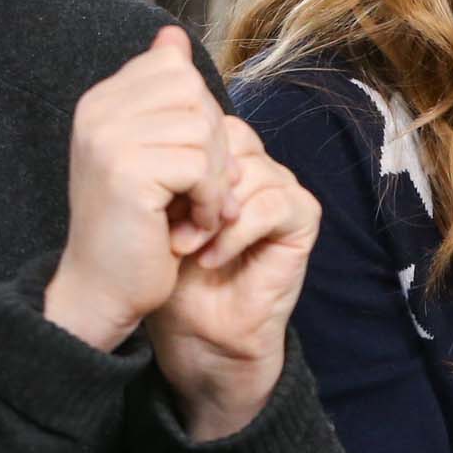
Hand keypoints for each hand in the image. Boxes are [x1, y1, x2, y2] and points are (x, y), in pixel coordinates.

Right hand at [46, 28, 227, 349]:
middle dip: (213, 145)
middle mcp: (97, 111)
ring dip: (214, 179)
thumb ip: (164, 98)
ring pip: (202, 128)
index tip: (190, 163)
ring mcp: (107, 139)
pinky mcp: (125, 171)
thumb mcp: (152, 153)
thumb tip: (174, 35)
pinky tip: (191, 229)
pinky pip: (199, 165)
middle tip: (202, 193)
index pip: (175, 67)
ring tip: (196, 213)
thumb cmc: (135, 228)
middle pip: (194, 92)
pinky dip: (209, 202)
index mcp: (101, 102)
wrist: (103, 291)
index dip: (200, 115)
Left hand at [148, 117, 321, 441]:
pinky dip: (235, 232)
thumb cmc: (172, 270)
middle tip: (167, 221)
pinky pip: (272, 204)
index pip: (208, 123)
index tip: (150, 195)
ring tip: (183, 245)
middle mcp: (257, 166)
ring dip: (211, 213)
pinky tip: (210, 258)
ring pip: (250, 172)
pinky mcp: (302, 219)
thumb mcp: (156, 208)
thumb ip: (161, 163)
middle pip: (231, 143)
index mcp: (224, 157)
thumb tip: (150, 122)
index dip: (179, 157)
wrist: (195, 330)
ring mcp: (283, 189)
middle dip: (195, 183)